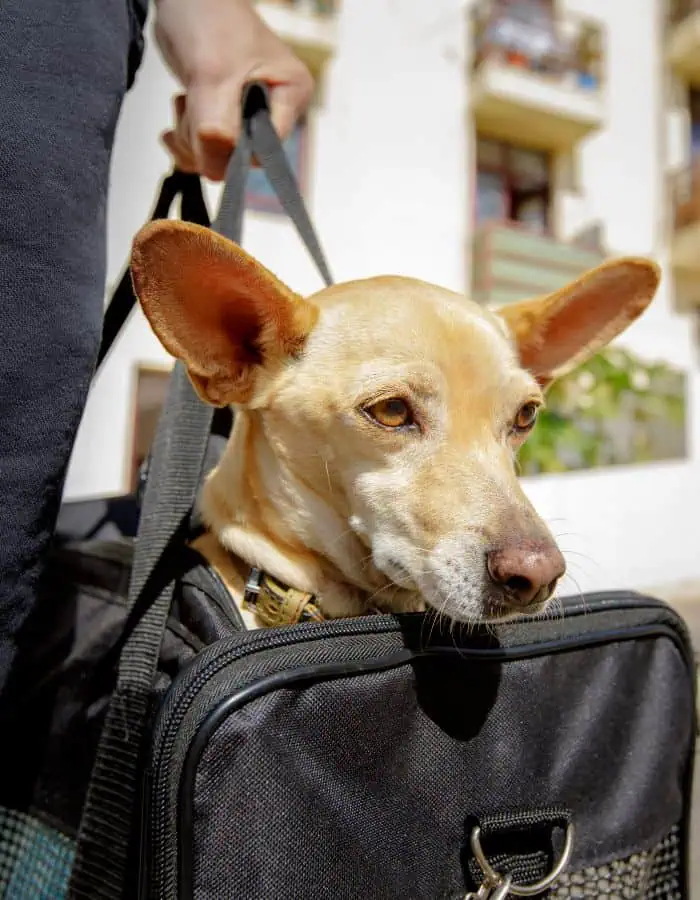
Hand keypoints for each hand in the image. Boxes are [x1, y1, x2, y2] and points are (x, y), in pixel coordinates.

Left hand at [154, 0, 313, 180]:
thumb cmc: (207, 14)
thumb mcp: (212, 72)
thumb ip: (216, 124)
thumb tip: (217, 169)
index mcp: (291, 94)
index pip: (266, 149)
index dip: (234, 150)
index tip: (207, 132)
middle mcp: (276, 108)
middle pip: (241, 157)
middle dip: (206, 141)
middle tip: (189, 106)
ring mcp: (248, 113)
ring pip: (219, 155)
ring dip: (191, 137)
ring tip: (184, 100)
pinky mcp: (225, 115)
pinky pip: (207, 148)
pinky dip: (186, 138)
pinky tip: (179, 113)